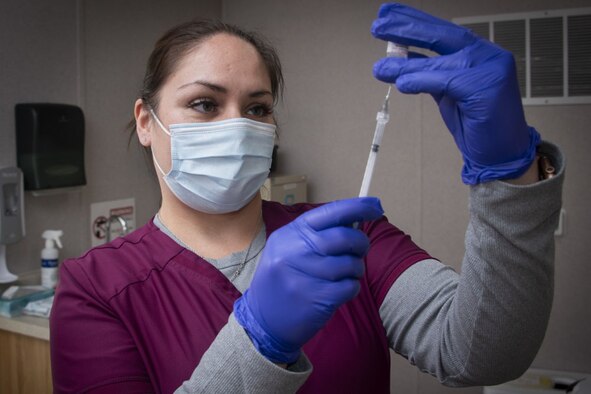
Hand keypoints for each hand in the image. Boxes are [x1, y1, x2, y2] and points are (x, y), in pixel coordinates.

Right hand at [233, 197, 383, 362]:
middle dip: (361, 242)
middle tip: (361, 249)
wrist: (262, 321)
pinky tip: (340, 291)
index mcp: (290, 233)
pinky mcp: (315, 299)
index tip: (376, 207)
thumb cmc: (283, 280)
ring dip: (356, 269)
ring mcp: (303, 276)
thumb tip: (355, 221)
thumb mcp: (289, 249)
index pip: (329, 213)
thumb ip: (317, 234)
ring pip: (350, 264)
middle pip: (343, 237)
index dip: (357, 207)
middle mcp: (293, 251)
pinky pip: (349, 287)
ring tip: (345, 274)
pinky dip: (351, 288)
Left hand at [371, 3, 539, 183]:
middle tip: (378, 26)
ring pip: (440, 61)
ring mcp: (490, 69)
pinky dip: (421, 80)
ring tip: (380, 67)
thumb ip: (428, 73)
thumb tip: (399, 59)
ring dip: (405, 64)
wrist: (502, 152)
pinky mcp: (486, 87)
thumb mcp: (446, 92)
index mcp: (477, 52)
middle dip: (407, 28)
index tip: (387, 14)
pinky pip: (445, 80)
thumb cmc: (477, 122)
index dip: (413, 21)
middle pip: (442, 35)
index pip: (442, 30)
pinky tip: (402, 83)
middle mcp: (485, 55)